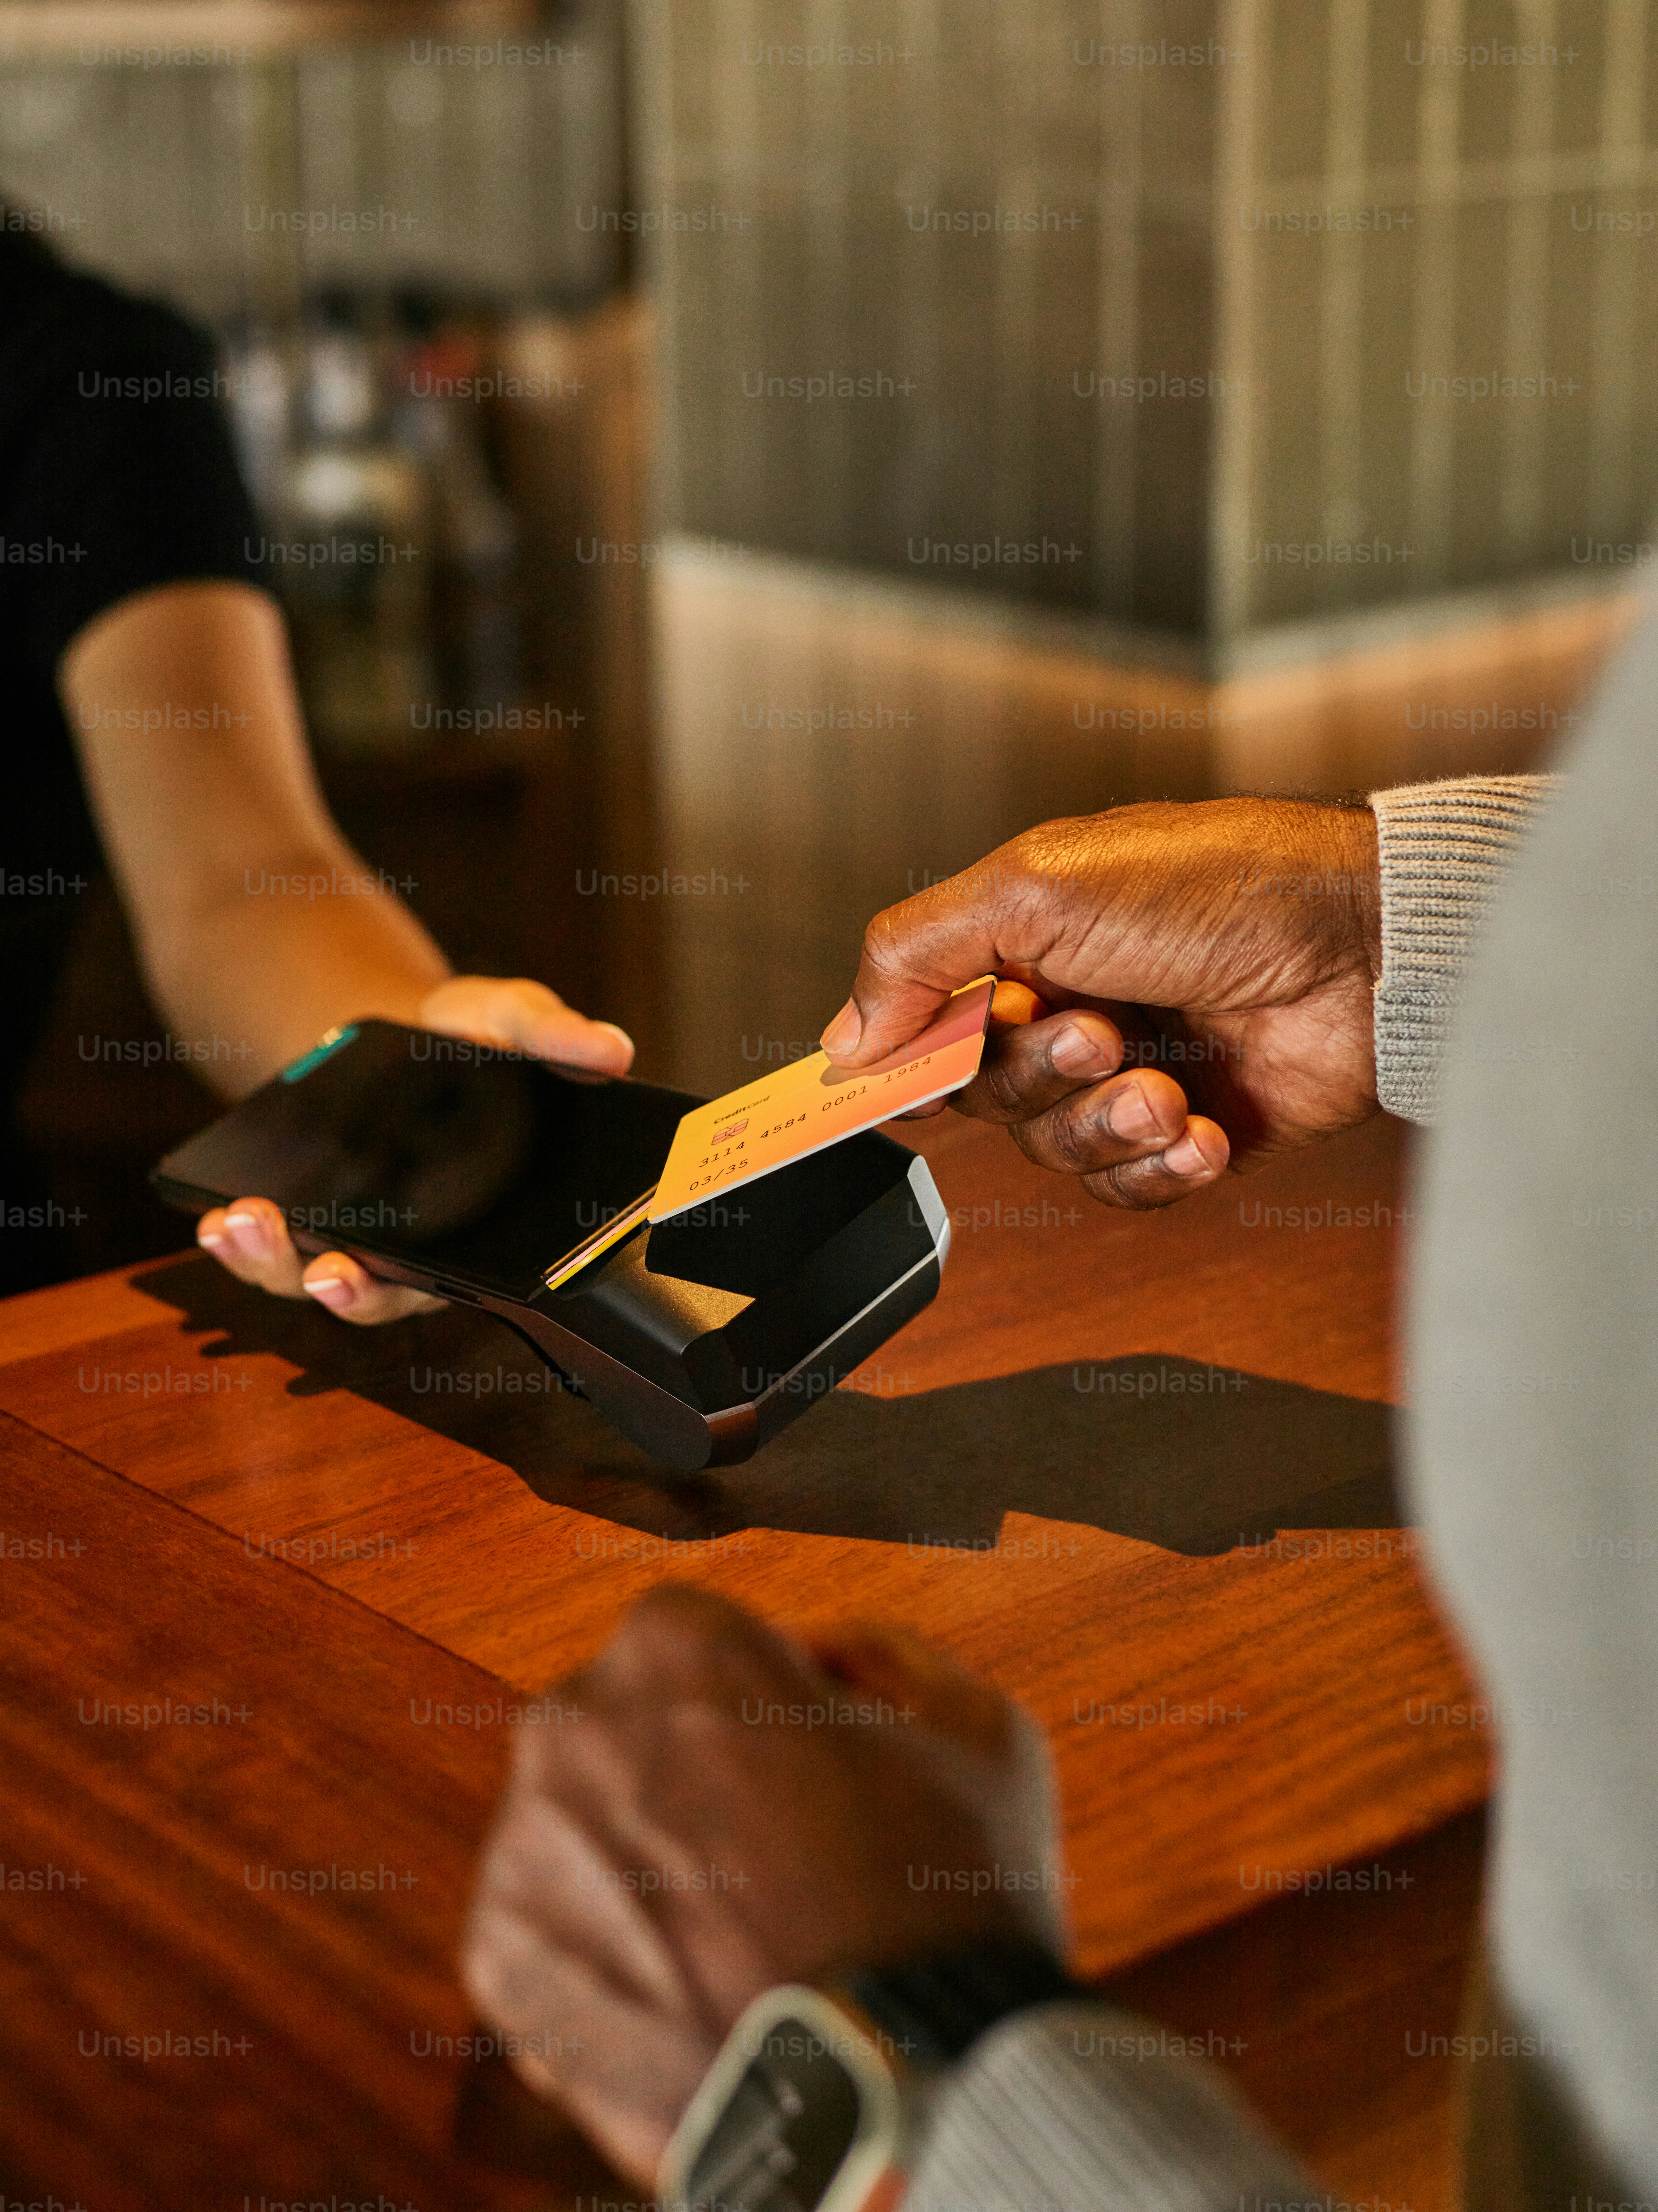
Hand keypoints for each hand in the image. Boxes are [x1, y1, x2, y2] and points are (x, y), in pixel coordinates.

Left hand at [196, 976, 633, 1322]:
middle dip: (348, 1292)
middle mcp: (417, 1248)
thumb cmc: (469, 1037)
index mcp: (481, 1225)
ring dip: (274, 1265)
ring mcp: (353, 1237)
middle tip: (326, 1272)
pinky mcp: (302, 1218)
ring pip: (313, 1281)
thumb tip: (613, 1048)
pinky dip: (238, 1240)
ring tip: (243, 1224)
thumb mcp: (507, 1018)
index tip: (390, 1274)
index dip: (428, 1288)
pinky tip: (214, 1215)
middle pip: (382, 1298)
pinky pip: (271, 1250)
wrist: (396, 1025)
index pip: (460, 1281)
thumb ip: (553, 1035)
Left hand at [459, 1585, 1063, 2185]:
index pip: (712, 1649)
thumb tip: (823, 1657)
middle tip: (779, 1864)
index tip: (811, 1773)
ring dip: (653, 1870)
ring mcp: (525, 1843)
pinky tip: (698, 1993)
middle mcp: (573, 1718)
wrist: (892, 2092)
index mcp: (677, 1638)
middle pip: (636, 1734)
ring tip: (744, 1941)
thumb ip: (886, 1657)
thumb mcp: (973, 1724)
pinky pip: (560, 1935)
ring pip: (592, 1833)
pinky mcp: (499, 1957)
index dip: (773, 1710)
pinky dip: (617, 1962)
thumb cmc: (942, 1900)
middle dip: (696, 1781)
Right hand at [820, 798, 1382, 1209]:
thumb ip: (918, 950)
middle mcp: (1066, 1010)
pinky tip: (1206, 1129)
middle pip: (985, 1098)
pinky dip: (1161, 1166)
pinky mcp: (1185, 1131)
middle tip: (1102, 1032)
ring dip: (1106, 1125)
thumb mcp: (1036, 883)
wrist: (1360, 941)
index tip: (915, 1077)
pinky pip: (1128, 1189)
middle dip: (1039, 1075)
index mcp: (1019, 947)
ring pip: (1053, 1151)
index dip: (911, 1061)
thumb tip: (844, 1037)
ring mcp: (1127, 1074)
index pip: (923, 1028)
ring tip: (1169, 1085)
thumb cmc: (1214, 887)